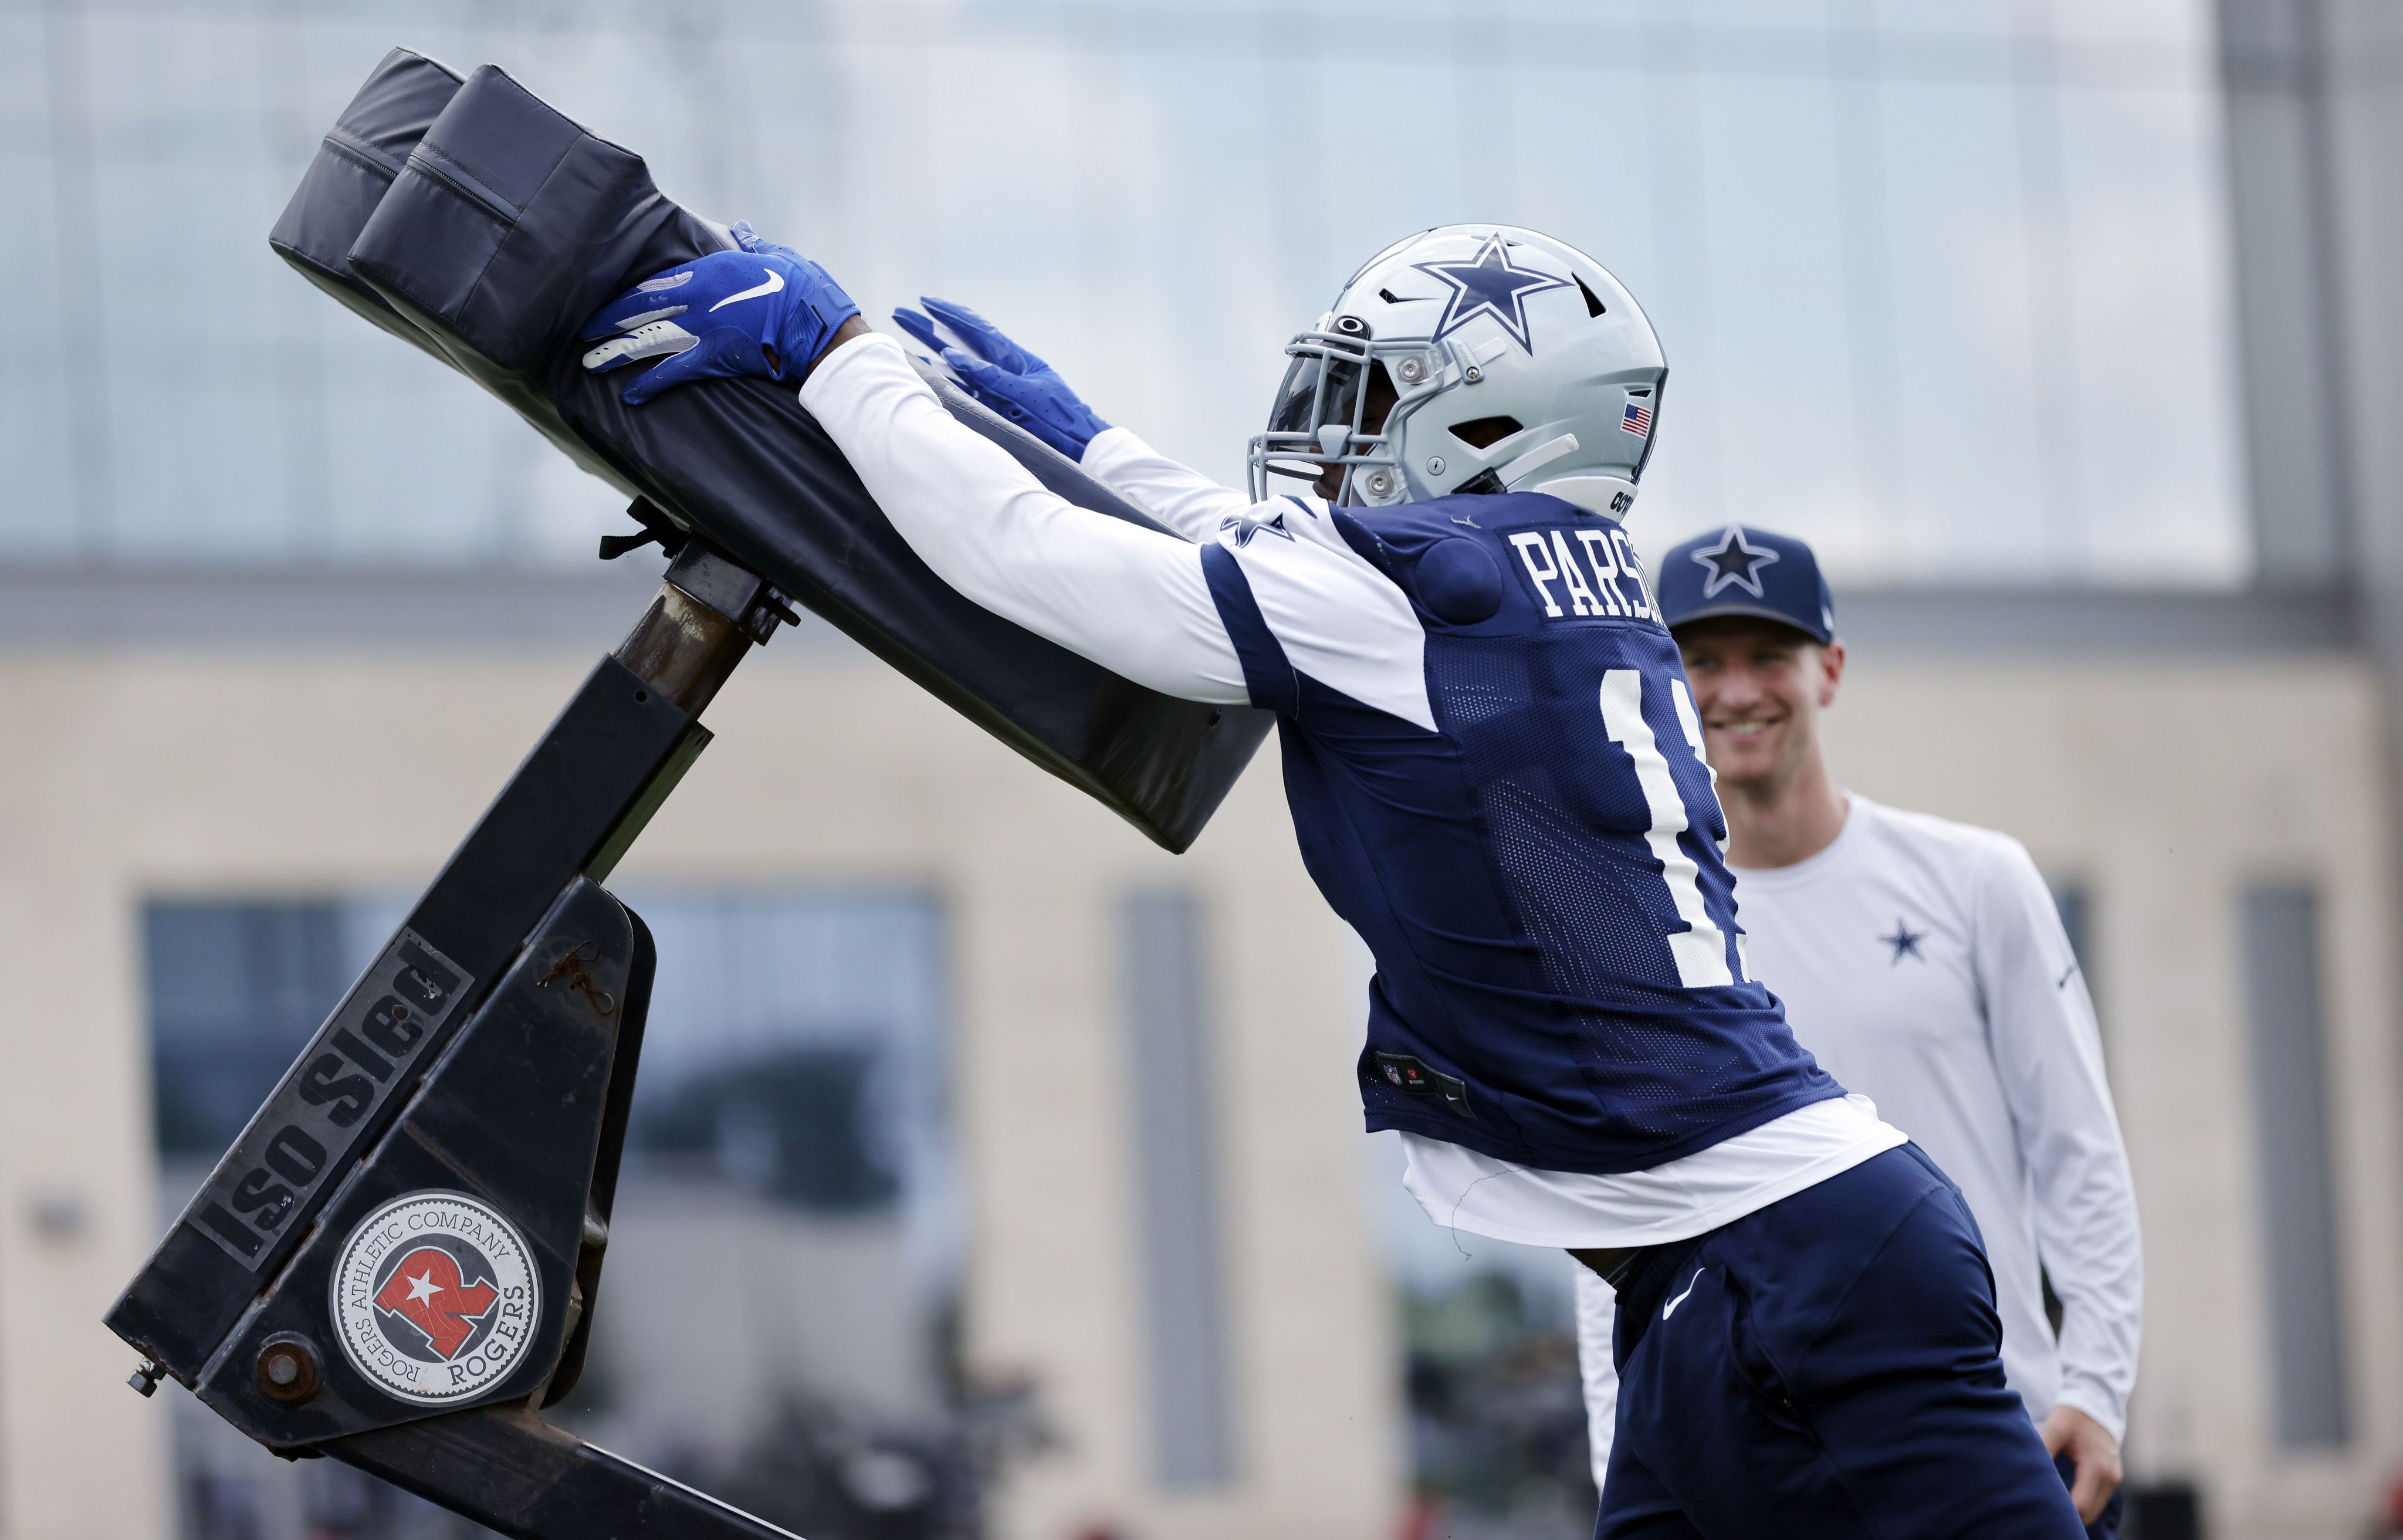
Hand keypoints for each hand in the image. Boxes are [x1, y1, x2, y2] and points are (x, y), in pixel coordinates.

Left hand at [580, 222, 859, 403]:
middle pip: (642, 309)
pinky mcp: (715, 359)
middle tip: (582, 332)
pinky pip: (673, 373)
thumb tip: (741, 230)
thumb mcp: (775, 255)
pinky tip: (629, 395)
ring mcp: (703, 330)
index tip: (607, 303)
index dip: (627, 296)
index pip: (656, 283)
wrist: (816, 324)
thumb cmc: (802, 286)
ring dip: (617, 353)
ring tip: (591, 363)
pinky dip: (650, 384)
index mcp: (709, 271)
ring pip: (649, 340)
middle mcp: (697, 299)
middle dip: (609, 321)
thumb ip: (751, 245)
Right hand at [892, 296, 1108, 459]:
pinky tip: (926, 370)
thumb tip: (954, 355)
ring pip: (957, 364)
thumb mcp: (1027, 394)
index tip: (925, 301)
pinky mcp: (994, 409)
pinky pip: (962, 389)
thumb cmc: (1061, 419)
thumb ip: (991, 376)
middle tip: (900, 314)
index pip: (976, 329)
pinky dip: (943, 378)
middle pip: (959, 341)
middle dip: (929, 327)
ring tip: (903, 339)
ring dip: (930, 350)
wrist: (1081, 448)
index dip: (950, 313)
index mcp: (1014, 359)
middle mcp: (1002, 369)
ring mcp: (996, 389)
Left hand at [2041, 1403, 2121, 1524]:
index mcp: (2096, 1467)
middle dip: (2070, 1517)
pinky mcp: (2113, 1476)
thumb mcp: (2056, 1429)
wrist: (2096, 1402)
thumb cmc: (2073, 1415)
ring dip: (2078, 1513)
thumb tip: (2030, 1473)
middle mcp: (2110, 1476)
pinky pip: (2099, 1499)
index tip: (2043, 1512)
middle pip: (2090, 1512)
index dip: (2063, 1513)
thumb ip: (2044, 1450)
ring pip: (2096, 1509)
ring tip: (2054, 1510)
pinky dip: (2085, 1504)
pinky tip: (2067, 1503)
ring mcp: (2114, 1478)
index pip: (2081, 1504)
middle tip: (2045, 1515)